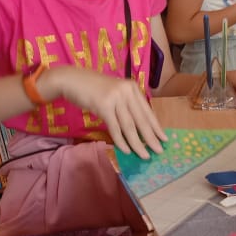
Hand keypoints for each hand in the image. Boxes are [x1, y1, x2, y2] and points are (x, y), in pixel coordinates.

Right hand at [49, 66, 166, 158]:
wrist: (71, 80)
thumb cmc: (93, 89)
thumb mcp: (114, 93)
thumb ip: (126, 105)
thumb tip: (138, 128)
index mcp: (132, 87)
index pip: (147, 111)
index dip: (156, 126)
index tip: (164, 139)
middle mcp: (127, 91)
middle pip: (141, 119)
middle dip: (151, 138)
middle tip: (158, 151)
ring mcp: (115, 97)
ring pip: (129, 126)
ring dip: (137, 143)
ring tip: (144, 155)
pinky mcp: (103, 105)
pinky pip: (115, 127)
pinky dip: (121, 141)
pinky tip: (126, 150)